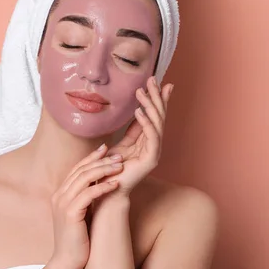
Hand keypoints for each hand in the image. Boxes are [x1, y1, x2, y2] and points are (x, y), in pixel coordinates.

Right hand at [48, 144, 123, 268]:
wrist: (67, 261)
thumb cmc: (78, 239)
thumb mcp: (80, 213)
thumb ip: (84, 197)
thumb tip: (100, 184)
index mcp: (60, 194)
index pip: (77, 168)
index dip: (91, 157)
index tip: (106, 148)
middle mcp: (59, 196)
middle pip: (81, 170)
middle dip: (101, 161)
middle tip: (119, 156)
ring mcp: (63, 204)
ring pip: (84, 178)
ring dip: (104, 170)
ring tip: (120, 167)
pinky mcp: (70, 213)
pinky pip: (88, 194)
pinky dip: (102, 187)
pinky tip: (116, 184)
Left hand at [105, 76, 172, 195]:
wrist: (107, 189)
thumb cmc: (111, 168)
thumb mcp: (122, 142)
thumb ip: (132, 129)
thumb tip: (137, 110)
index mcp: (148, 140)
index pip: (156, 115)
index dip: (159, 99)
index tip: (162, 82)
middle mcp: (155, 145)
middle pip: (159, 116)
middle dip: (157, 96)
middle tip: (153, 79)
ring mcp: (155, 152)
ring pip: (157, 123)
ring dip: (150, 105)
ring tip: (142, 91)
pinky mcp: (151, 159)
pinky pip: (151, 137)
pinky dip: (146, 123)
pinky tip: (139, 111)